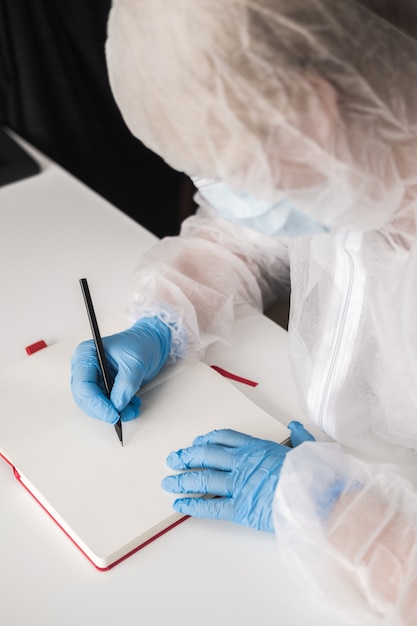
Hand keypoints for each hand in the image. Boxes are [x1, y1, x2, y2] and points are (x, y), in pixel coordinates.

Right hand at [71, 317, 170, 423]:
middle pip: (85, 397)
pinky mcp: (103, 386)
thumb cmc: (140, 343)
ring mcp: (93, 377)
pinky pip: (106, 403)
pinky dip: (119, 408)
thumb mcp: (135, 362)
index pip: (82, 384)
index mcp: (87, 354)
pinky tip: (132, 404)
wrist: (150, 342)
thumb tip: (117, 404)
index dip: (95, 402)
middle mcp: (86, 367)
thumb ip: (126, 383)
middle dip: (103, 409)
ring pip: (95, 404)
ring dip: (114, 410)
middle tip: (120, 416)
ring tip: (132, 408)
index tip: (112, 413)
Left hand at [162, 421, 313, 531]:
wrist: (320, 499)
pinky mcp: (240, 508)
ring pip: (203, 479)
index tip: (197, 442)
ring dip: (183, 480)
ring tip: (168, 482)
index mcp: (258, 448)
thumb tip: (295, 425)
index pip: (225, 439)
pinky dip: (192, 504)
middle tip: (173, 459)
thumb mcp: (308, 449)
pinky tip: (179, 504)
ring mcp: (239, 485)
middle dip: (187, 457)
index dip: (208, 440)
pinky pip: (210, 506)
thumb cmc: (315, 475)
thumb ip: (299, 436)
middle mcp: (243, 463)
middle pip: (207, 456)